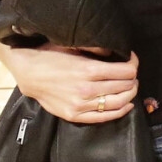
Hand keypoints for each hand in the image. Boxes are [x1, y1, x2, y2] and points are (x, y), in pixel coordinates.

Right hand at [10, 44, 138, 122]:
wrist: (28, 74)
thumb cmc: (50, 56)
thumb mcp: (73, 45)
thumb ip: (95, 49)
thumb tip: (114, 52)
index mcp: (89, 70)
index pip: (126, 71)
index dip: (133, 64)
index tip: (132, 60)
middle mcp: (88, 89)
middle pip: (125, 87)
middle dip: (132, 79)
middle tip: (131, 74)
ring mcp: (82, 105)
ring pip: (119, 103)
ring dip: (130, 94)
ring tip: (131, 88)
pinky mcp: (75, 116)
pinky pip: (105, 117)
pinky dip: (120, 111)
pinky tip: (127, 105)